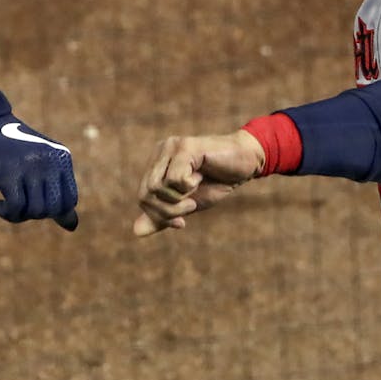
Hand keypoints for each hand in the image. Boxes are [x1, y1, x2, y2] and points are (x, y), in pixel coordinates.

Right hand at [0, 87, 78, 230]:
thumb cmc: (12, 150)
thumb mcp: (39, 167)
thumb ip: (56, 194)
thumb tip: (73, 226)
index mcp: (62, 157)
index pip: (70, 200)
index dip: (53, 211)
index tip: (34, 203)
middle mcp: (50, 161)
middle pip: (53, 209)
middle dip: (37, 215)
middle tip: (20, 205)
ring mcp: (31, 166)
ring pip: (35, 211)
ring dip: (18, 216)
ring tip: (6, 205)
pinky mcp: (9, 173)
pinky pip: (15, 208)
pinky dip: (5, 213)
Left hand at [132, 130, 264, 236]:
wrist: (245, 163)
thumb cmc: (216, 181)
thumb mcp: (187, 204)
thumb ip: (163, 216)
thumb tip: (135, 232)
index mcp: (157, 163)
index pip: (143, 196)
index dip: (160, 215)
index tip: (181, 222)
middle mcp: (160, 151)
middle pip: (146, 193)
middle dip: (169, 210)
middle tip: (191, 205)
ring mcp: (171, 147)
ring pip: (157, 187)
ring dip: (179, 198)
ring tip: (195, 189)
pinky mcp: (185, 147)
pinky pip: (174, 179)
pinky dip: (189, 186)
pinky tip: (201, 175)